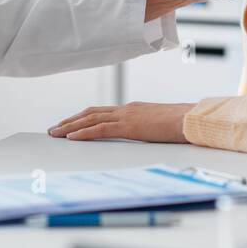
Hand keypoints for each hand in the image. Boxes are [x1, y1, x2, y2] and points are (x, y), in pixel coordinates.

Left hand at [47, 102, 193, 142]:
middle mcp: (126, 109)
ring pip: (90, 119)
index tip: (70, 123)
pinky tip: (71, 138)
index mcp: (133, 109)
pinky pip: (100, 129)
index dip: (83, 117)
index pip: (101, 111)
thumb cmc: (181, 124)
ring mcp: (126, 116)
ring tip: (55, 133)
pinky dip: (83, 133)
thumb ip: (148, 128)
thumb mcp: (160, 125)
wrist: (192, 119)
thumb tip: (146, 134)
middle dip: (71, 120)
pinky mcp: (129, 126)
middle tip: (55, 128)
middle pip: (91, 113)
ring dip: (70, 126)